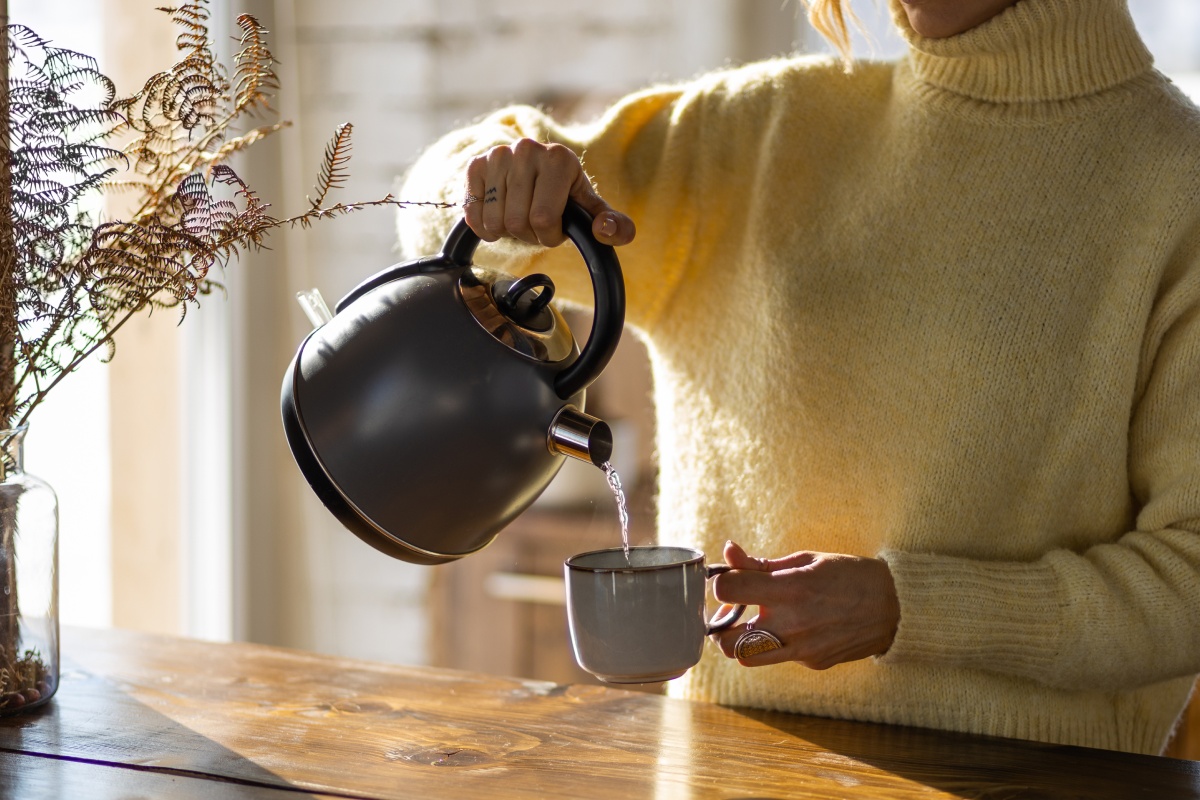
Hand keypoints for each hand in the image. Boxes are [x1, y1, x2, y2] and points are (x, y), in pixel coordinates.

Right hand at [463, 138, 635, 247]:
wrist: (534, 173)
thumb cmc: (564, 196)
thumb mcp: (589, 209)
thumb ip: (611, 224)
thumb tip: (608, 231)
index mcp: (560, 159)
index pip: (543, 219)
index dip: (548, 236)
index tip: (554, 229)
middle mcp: (527, 149)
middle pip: (516, 222)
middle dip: (527, 236)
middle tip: (534, 226)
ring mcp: (499, 154)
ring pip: (494, 221)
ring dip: (506, 232)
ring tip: (518, 218)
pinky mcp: (476, 163)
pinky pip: (473, 212)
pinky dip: (483, 227)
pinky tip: (496, 218)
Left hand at [711, 541, 899, 669]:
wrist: (896, 606)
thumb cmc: (849, 575)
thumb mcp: (806, 559)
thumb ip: (761, 563)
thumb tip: (729, 553)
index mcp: (789, 590)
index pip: (728, 591)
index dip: (720, 584)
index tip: (728, 580)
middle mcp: (792, 624)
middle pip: (726, 641)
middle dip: (719, 625)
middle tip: (731, 612)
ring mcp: (802, 649)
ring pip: (746, 658)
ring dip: (741, 642)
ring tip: (755, 623)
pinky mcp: (812, 662)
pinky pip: (780, 656)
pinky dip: (777, 643)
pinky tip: (796, 627)